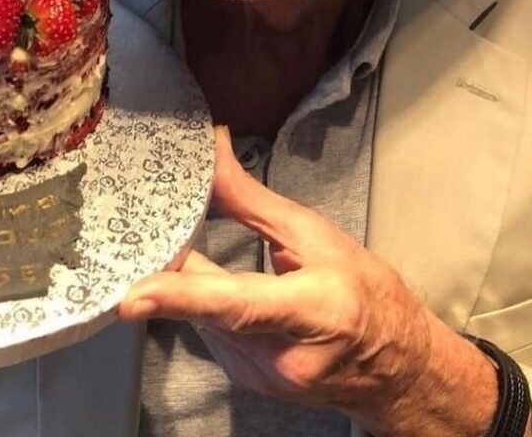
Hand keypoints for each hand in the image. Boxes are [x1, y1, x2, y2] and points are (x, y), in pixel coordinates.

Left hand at [119, 127, 497, 435]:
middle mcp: (284, 356)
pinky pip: (208, 330)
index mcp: (314, 310)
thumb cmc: (367, 295)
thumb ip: (250, 199)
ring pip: (201, 316)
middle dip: (183, 265)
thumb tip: (210, 149)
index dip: (180, 297)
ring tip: (234, 267)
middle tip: (169, 231)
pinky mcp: (247, 382)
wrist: (399, 369)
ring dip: (199, 286)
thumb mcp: (315, 234)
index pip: (236, 303)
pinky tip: (233, 294)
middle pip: (206, 304)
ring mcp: (263, 377)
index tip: (132, 297)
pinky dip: (209, 307)